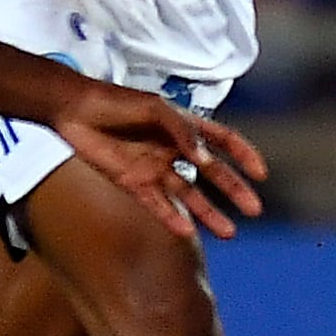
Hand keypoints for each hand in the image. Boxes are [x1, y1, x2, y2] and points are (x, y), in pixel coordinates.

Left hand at [48, 80, 266, 238]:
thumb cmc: (115, 102)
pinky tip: (187, 233)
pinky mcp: (134, 185)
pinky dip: (173, 220)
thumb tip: (205, 160)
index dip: (244, 155)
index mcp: (183, 126)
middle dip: (235, 191)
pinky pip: (158, 206)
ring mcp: (155, 169)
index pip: (223, 140)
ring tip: (229, 233)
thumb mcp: (154, 109)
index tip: (261, 174)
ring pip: (190, 196)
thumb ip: (182, 132)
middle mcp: (173, 150)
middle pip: (212, 174)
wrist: (74, 111)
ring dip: (209, 214)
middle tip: (254, 211)